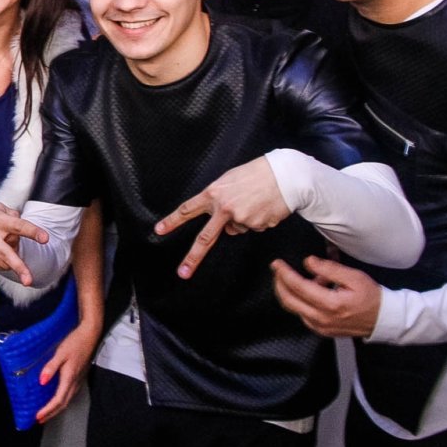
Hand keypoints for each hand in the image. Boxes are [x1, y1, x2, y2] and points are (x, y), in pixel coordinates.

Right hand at [0, 201, 47, 285]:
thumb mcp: (1, 209)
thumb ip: (14, 218)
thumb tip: (24, 234)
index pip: (18, 226)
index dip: (32, 232)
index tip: (45, 239)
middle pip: (6, 253)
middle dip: (19, 267)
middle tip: (28, 280)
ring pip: (4, 262)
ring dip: (11, 258)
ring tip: (3, 243)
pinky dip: (3, 262)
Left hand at [34, 321, 98, 422]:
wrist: (89, 336)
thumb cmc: (75, 343)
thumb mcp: (60, 353)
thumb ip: (51, 367)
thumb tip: (42, 381)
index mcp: (70, 378)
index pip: (58, 400)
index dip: (48, 410)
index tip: (38, 416)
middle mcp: (75, 382)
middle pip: (63, 404)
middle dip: (51, 414)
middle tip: (39, 420)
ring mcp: (78, 381)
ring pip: (67, 400)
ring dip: (55, 409)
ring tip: (45, 413)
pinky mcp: (78, 378)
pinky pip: (69, 394)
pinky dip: (60, 401)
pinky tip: (54, 400)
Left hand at [155, 156, 289, 279]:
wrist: (287, 175)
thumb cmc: (257, 174)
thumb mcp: (229, 180)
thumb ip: (219, 199)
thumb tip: (223, 224)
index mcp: (214, 194)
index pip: (187, 209)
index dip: (172, 221)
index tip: (159, 230)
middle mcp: (224, 209)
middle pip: (205, 238)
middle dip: (193, 257)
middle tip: (183, 272)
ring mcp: (241, 219)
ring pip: (236, 228)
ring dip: (242, 220)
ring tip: (254, 202)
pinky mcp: (257, 225)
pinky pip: (253, 228)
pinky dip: (257, 220)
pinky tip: (264, 208)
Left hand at [272, 256, 382, 337]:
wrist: (383, 320)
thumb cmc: (371, 297)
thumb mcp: (354, 277)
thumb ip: (330, 269)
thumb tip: (308, 262)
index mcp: (330, 304)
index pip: (298, 287)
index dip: (284, 273)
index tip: (276, 263)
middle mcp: (321, 318)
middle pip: (288, 299)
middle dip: (279, 283)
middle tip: (278, 270)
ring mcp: (319, 327)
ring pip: (293, 307)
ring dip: (292, 291)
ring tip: (308, 279)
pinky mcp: (320, 330)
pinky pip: (302, 314)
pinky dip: (301, 301)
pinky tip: (313, 292)